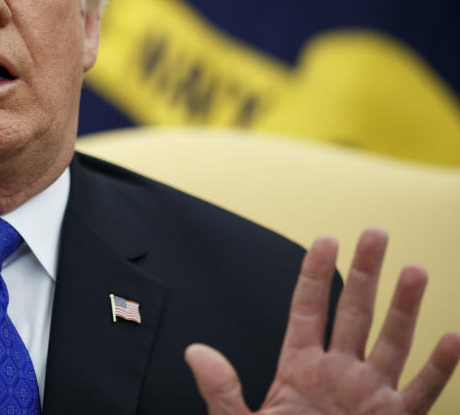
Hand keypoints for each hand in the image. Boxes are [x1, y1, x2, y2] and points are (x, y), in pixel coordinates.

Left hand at [185, 228, 459, 413]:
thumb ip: (221, 389)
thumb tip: (195, 351)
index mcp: (299, 368)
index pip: (308, 309)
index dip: (316, 274)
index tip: (327, 238)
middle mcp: (339, 374)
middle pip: (355, 313)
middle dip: (365, 274)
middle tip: (376, 233)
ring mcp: (369, 397)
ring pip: (391, 343)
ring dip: (404, 309)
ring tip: (414, 269)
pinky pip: (421, 393)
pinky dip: (439, 368)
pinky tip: (451, 338)